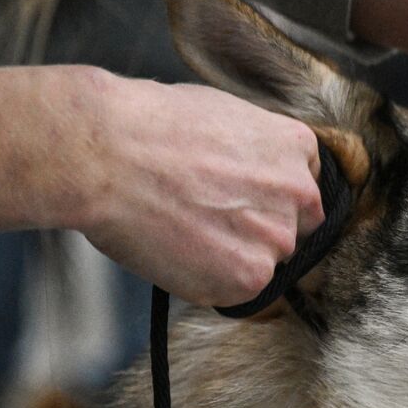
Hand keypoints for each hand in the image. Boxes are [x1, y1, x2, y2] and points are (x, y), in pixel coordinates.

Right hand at [77, 74, 323, 305]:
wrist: (106, 155)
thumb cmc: (148, 127)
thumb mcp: (222, 116)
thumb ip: (254, 152)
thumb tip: (248, 171)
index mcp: (296, 147)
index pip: (301, 191)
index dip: (268, 201)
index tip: (239, 204)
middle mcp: (300, 193)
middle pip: (294, 230)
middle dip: (259, 232)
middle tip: (210, 224)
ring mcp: (279, 237)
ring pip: (267, 262)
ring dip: (234, 258)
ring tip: (185, 234)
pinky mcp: (251, 276)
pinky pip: (240, 291)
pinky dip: (211, 282)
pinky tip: (178, 254)